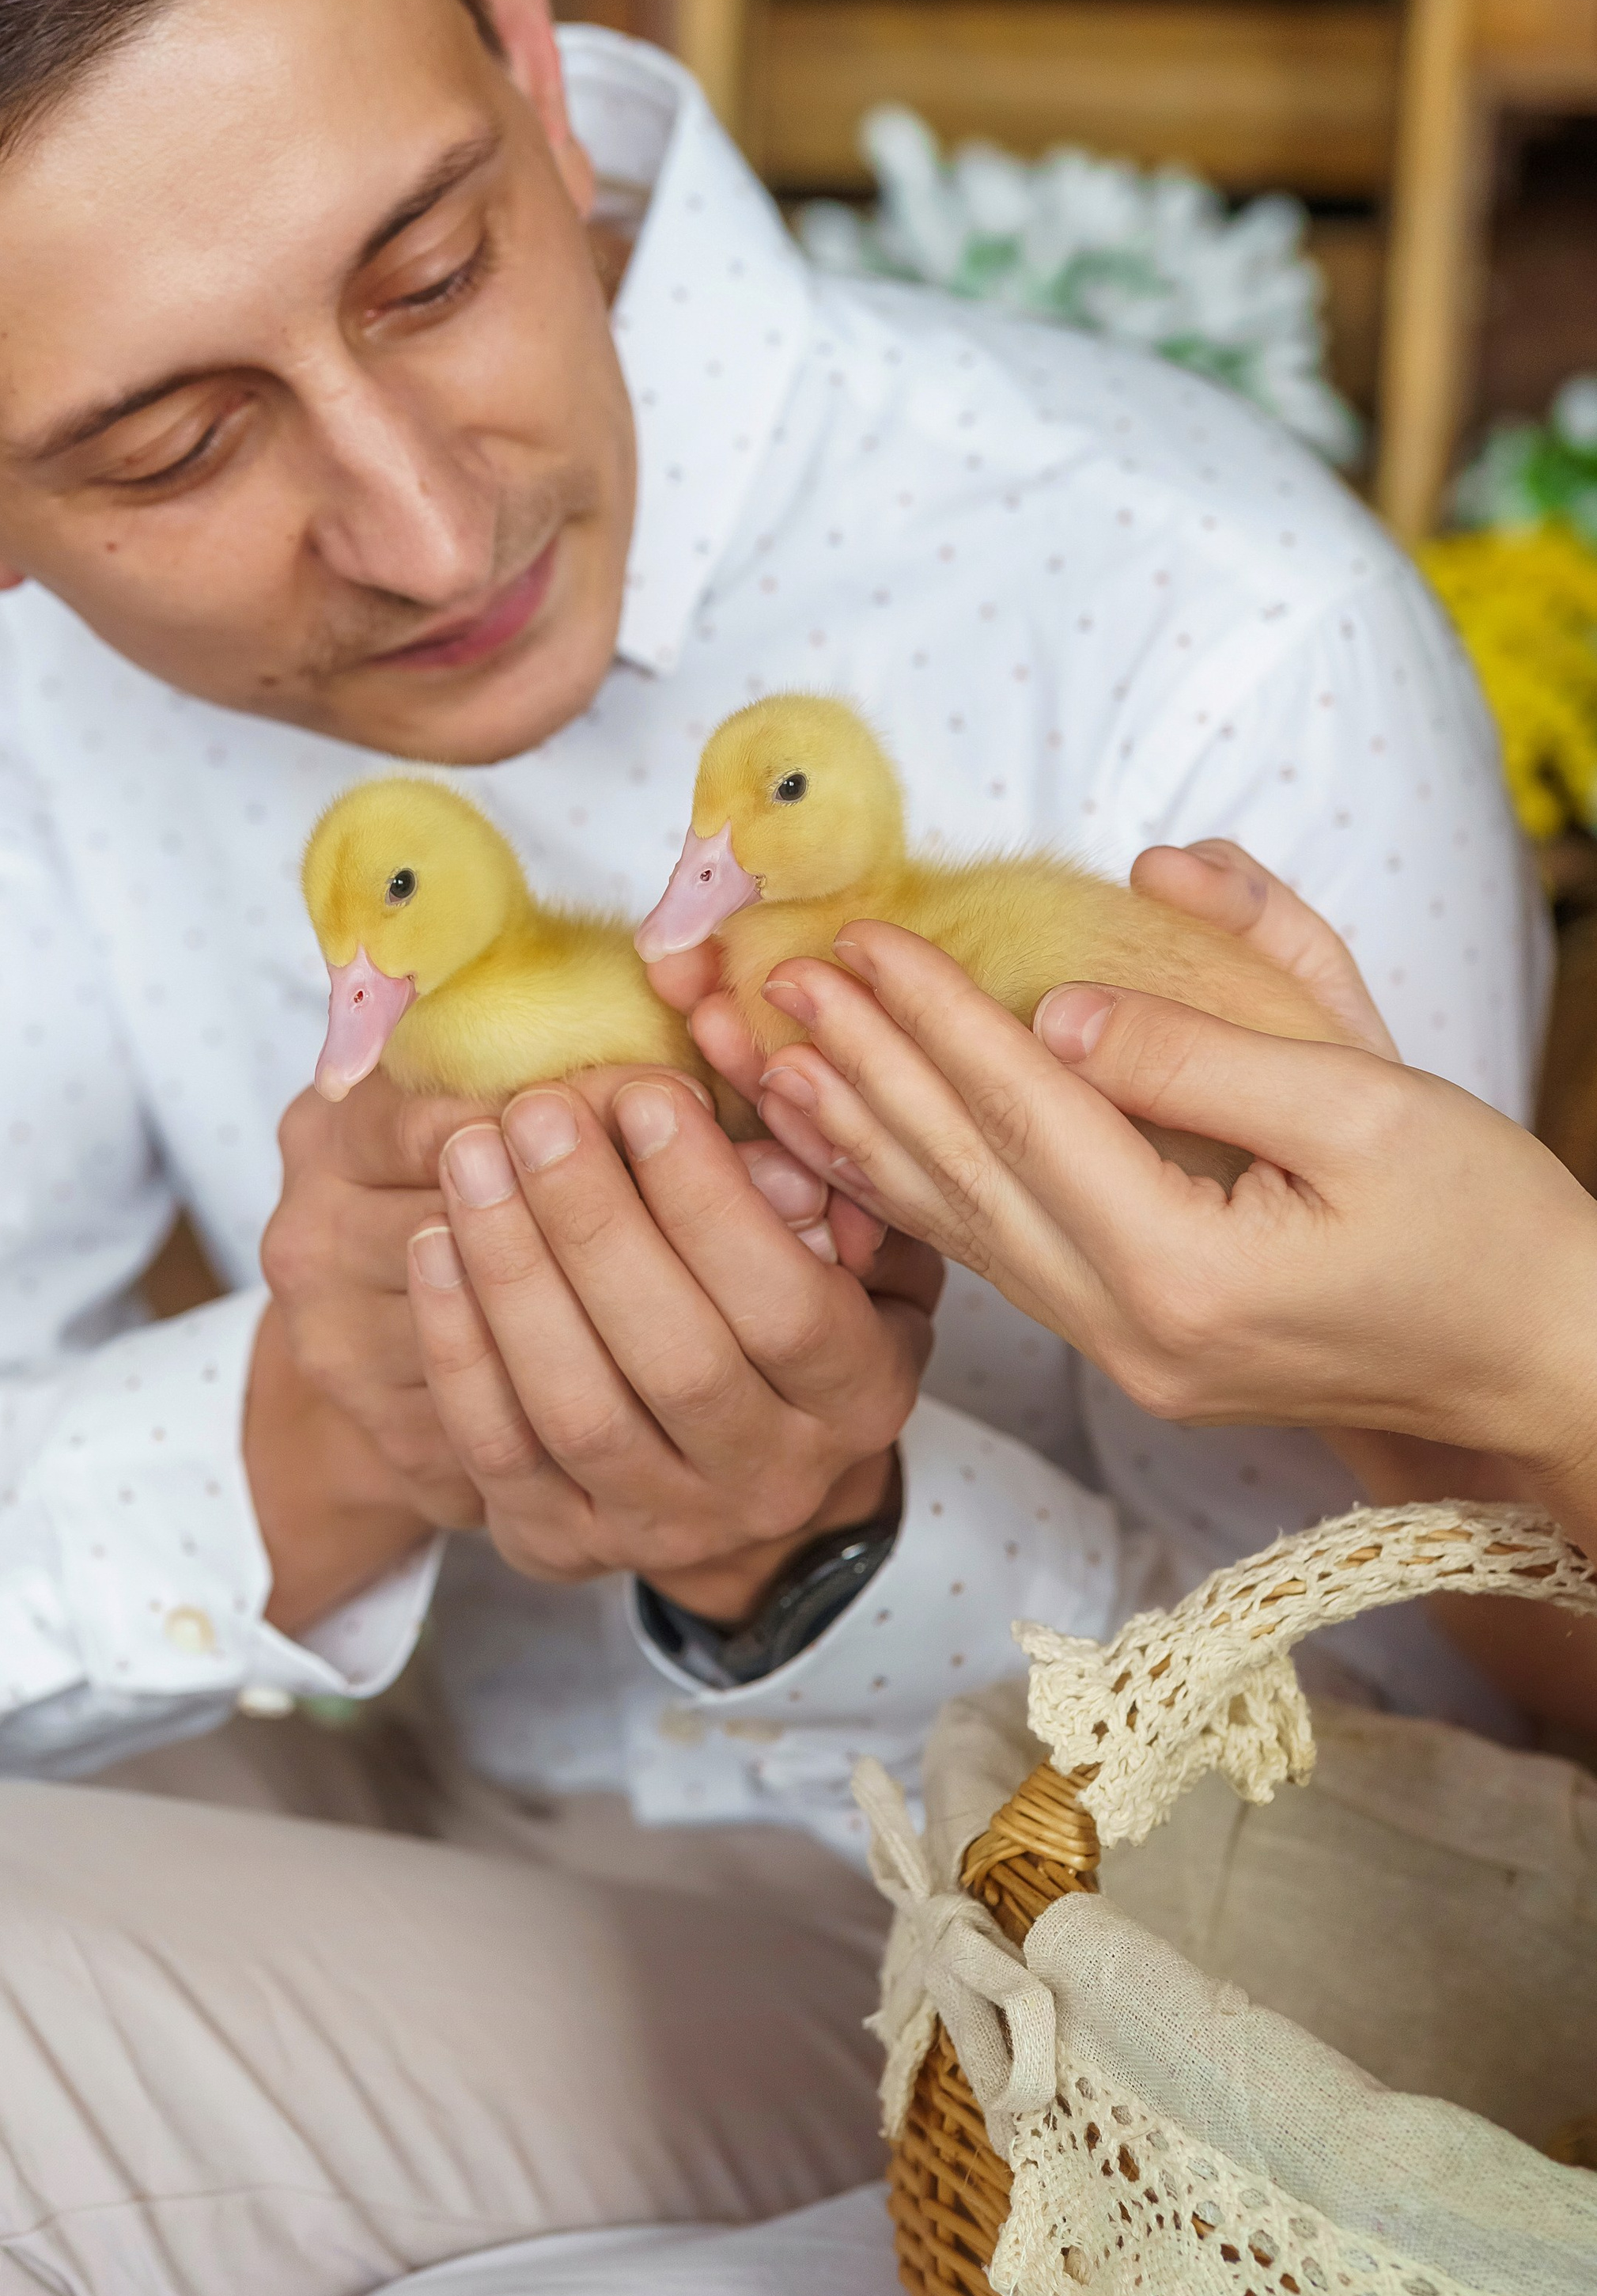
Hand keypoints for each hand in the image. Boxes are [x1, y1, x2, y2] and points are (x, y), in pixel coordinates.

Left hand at [250, 1068, 881, 1630]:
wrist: (739, 1472)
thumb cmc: (794, 1310)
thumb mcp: (850, 1240)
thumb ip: (820, 1179)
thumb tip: (766, 1103)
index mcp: (858, 1397)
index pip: (787, 1308)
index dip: (711, 1201)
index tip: (646, 1095)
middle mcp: (769, 1479)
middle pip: (676, 1362)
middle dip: (595, 1224)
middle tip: (536, 1113)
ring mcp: (661, 1524)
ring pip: (578, 1410)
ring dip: (513, 1273)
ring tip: (472, 1159)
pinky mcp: (560, 1544)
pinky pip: (498, 1448)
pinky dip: (458, 1345)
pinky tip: (434, 1245)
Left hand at [745, 851, 1596, 1510]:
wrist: (1545, 1360)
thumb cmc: (1483, 1224)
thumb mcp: (1366, 1105)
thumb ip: (1207, 1048)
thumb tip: (1064, 1004)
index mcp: (1187, 1273)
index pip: (1028, 1116)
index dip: (937, 1017)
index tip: (862, 935)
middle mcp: (1132, 1332)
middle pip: (966, 1178)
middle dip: (866, 1067)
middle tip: (775, 978)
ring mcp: (1126, 1355)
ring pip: (963, 1229)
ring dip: (865, 1135)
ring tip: (774, 1055)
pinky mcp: (1134, 1350)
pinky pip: (997, 1259)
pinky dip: (917, 1194)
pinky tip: (857, 1147)